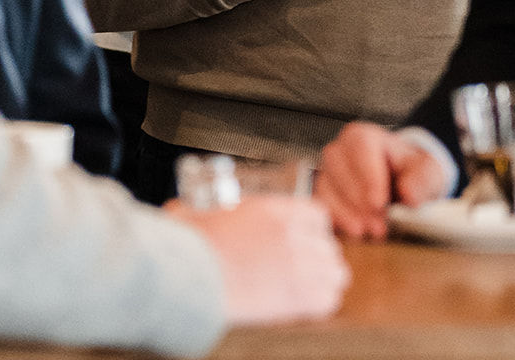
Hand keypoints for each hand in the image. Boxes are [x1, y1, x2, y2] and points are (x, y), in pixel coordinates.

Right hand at [167, 196, 349, 323]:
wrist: (190, 275)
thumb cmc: (190, 245)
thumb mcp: (197, 213)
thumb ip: (200, 209)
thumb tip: (177, 211)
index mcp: (274, 210)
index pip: (318, 214)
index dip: (315, 230)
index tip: (307, 240)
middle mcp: (293, 234)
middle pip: (330, 246)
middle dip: (321, 258)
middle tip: (307, 269)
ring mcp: (299, 264)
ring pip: (336, 273)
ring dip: (326, 281)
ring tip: (312, 289)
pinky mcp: (297, 297)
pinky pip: (329, 300)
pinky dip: (321, 303)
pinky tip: (308, 305)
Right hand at [316, 122, 449, 239]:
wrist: (402, 181)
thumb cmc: (410, 172)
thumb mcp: (426, 171)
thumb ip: (421, 180)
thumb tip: (408, 195)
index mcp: (363, 136)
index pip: (361, 149)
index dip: (368, 176)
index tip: (379, 203)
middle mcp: (340, 150)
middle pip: (339, 169)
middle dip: (358, 200)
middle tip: (377, 225)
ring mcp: (328, 172)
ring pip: (326, 188)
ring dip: (345, 213)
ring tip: (366, 232)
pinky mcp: (323, 194)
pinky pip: (320, 205)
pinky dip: (335, 220)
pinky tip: (351, 232)